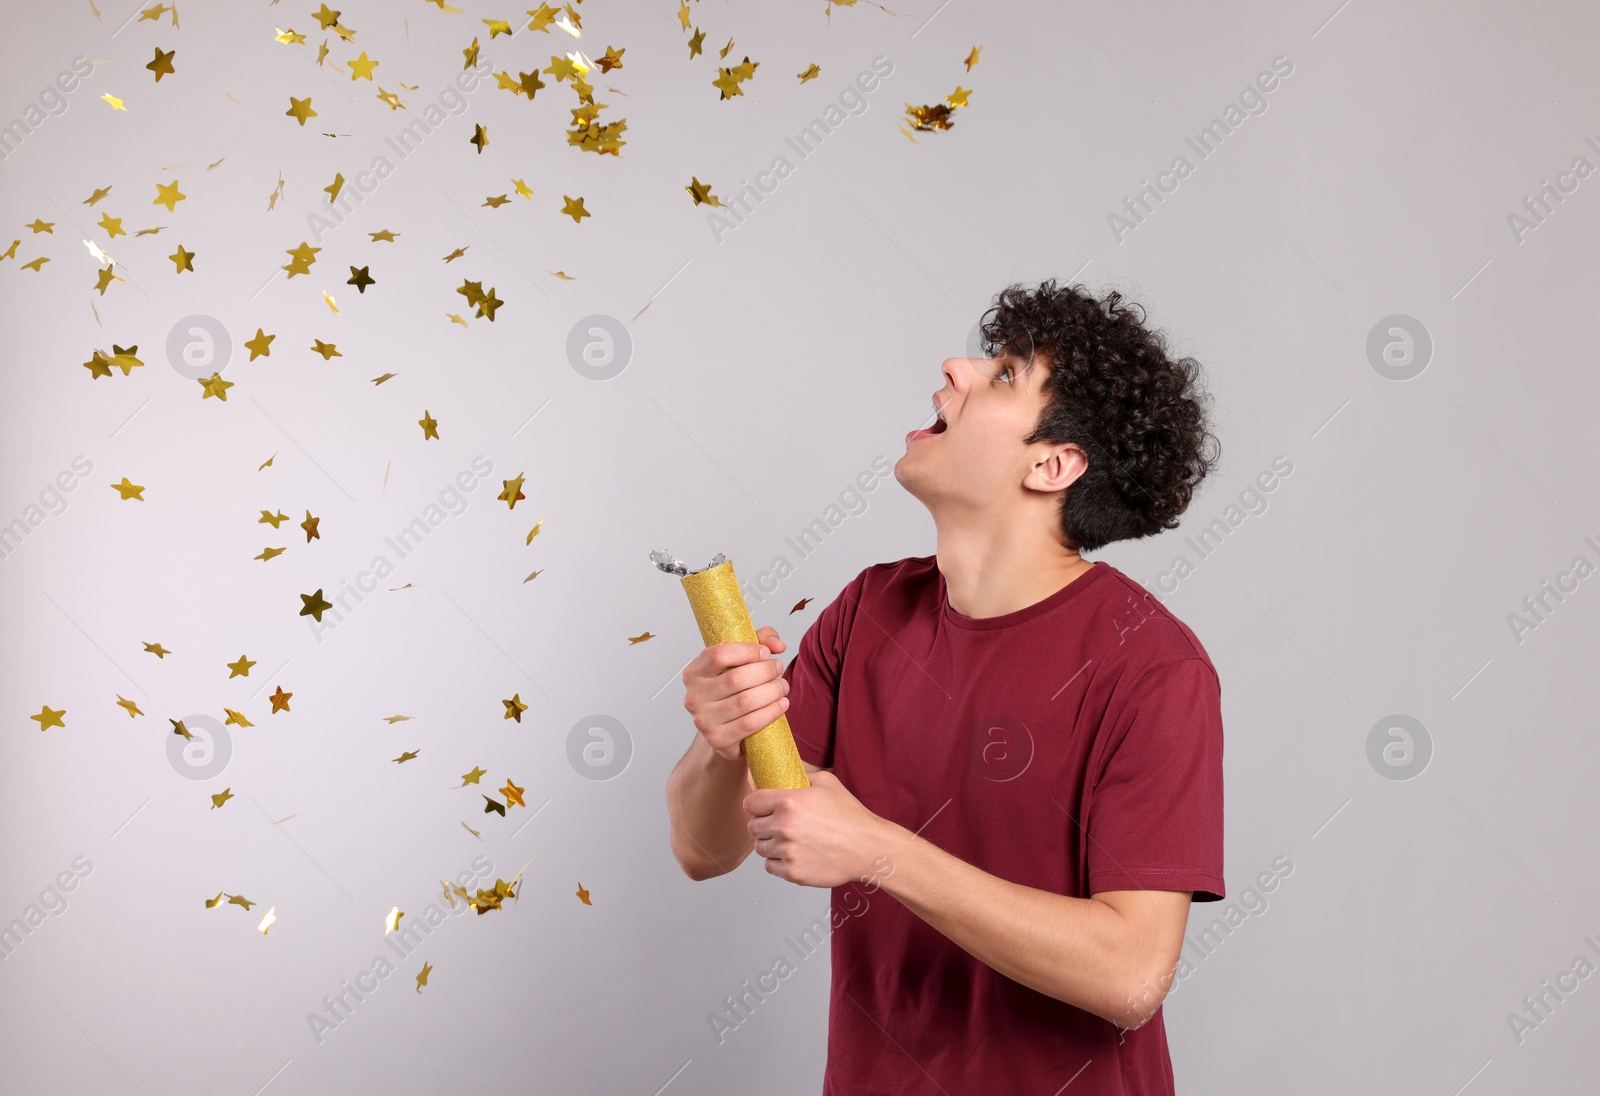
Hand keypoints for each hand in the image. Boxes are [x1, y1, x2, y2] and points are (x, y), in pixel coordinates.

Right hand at [681, 626, 788, 762]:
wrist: (723, 733)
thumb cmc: (731, 693)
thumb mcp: (740, 662)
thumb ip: (758, 642)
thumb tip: (777, 645)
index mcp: (694, 673)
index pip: (718, 655)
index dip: (746, 650)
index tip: (765, 653)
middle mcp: (694, 697)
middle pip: (736, 678)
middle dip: (765, 671)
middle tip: (778, 669)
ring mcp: (704, 720)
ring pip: (745, 701)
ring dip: (772, 691)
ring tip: (782, 686)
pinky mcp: (718, 739)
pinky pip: (750, 723)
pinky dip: (771, 712)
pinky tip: (781, 704)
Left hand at [743, 771, 898, 887]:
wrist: (868, 847)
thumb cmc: (850, 816)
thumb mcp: (827, 782)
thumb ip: (800, 774)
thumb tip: (782, 770)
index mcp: (789, 802)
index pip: (750, 803)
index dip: (756, 804)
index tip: (762, 807)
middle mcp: (784, 827)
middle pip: (753, 826)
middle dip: (763, 824)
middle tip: (780, 824)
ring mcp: (787, 851)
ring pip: (760, 848)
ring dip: (770, 844)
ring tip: (789, 840)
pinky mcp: (792, 872)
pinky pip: (769, 866)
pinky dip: (778, 862)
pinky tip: (794, 854)